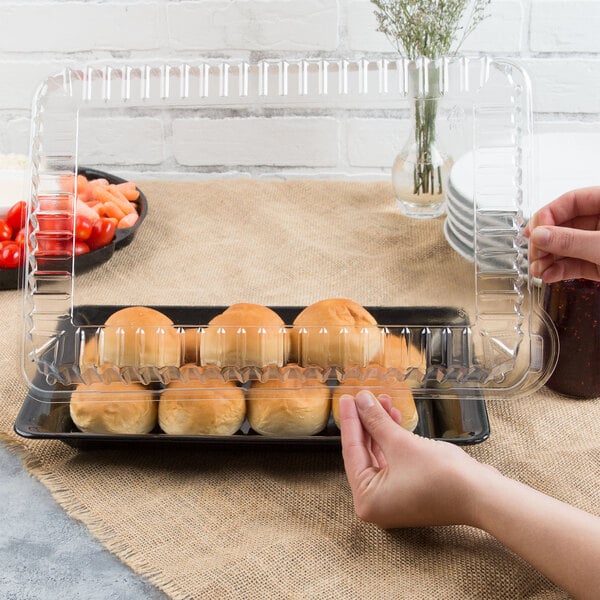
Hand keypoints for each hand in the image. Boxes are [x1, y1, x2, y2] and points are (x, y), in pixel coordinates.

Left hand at [339, 390, 490, 527]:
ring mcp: (394, 499)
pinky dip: (393, 440)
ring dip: (381, 428)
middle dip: (366, 422)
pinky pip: (393, 461)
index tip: (346, 398)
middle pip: (364, 453)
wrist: (483, 495)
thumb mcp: (400, 443)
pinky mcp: (409, 492)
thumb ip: (376, 421)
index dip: (350, 421)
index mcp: (367, 500)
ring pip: (379, 455)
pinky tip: (393, 417)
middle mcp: (377, 504)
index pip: (352, 452)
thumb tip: (361, 401)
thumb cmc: (441, 476)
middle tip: (362, 397)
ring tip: (382, 401)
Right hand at [525, 187, 599, 282]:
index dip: (549, 215)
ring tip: (538, 270)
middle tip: (535, 254)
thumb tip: (539, 235)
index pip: (571, 201)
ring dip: (548, 260)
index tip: (535, 232)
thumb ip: (571, 240)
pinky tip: (548, 275)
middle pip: (565, 226)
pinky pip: (575, 264)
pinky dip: (559, 271)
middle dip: (546, 243)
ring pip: (567, 248)